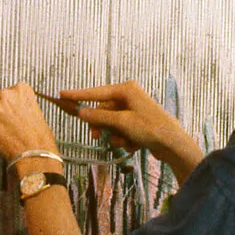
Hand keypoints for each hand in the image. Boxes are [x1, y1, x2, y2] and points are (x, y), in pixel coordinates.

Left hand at [0, 83, 59, 164]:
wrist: (35, 154)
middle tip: (9, 126)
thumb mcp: (36, 111)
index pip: (11, 91)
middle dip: (2, 112)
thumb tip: (11, 108)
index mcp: (21, 89)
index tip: (15, 114)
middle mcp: (6, 94)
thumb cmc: (40, 136)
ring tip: (5, 135)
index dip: (13, 105)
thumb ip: (21, 104)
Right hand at [63, 81, 204, 179]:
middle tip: (95, 136)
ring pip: (111, 122)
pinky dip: (124, 139)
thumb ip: (99, 116)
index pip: (96, 92)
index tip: (61, 95)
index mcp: (126, 89)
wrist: (173, 144)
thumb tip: (81, 111)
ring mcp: (134, 110)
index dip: (78, 95)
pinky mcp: (137, 124)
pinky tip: (133, 145)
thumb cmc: (150, 128)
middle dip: (100, 124)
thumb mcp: (121, 122)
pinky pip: (121, 130)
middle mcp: (130, 96)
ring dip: (113, 135)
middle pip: (103, 110)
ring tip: (122, 142)